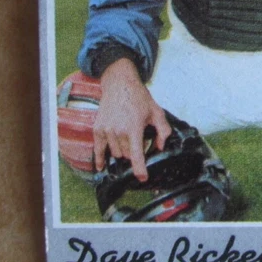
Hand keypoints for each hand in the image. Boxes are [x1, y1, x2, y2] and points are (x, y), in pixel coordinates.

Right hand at [93, 59, 171, 181]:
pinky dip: (100, 158)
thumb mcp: (157, 112)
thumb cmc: (138, 97)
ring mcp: (106, 130)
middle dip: (134, 153)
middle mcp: (118, 131)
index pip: (136, 155)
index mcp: (134, 128)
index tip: (142, 178)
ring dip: (123, 151)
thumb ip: (163, 131)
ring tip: (128, 138)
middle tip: (139, 141)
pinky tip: (101, 167)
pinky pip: (98, 149)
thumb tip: (160, 147)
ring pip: (116, 153)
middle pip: (127, 155)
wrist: (119, 84)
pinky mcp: (98, 129)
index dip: (140, 169)